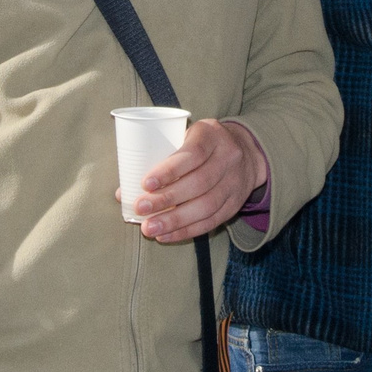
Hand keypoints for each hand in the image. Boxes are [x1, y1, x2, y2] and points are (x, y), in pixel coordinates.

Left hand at [135, 118, 267, 241]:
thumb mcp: (186, 137)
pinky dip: (187, 231)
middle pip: (199, 183)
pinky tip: (166, 236)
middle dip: (167, 199)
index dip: (170, 170)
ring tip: (150, 228)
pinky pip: (212, 221)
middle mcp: (228, 157)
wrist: (248, 153)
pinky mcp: (235, 204)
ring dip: (175, 220)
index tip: (146, 183)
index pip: (193, 153)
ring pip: (206, 206)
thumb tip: (124, 191)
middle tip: (141, 208)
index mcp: (212, 135)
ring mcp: (235, 182)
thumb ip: (158, 158)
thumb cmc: (203, 144)